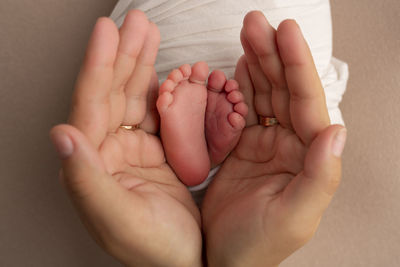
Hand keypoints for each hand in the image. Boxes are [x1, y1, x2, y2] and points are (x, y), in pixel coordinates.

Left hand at [50, 11, 201, 266]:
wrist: (188, 259)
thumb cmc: (154, 248)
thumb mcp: (118, 220)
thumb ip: (86, 181)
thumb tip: (59, 135)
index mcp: (91, 166)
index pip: (90, 106)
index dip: (97, 66)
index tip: (106, 31)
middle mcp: (106, 152)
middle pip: (112, 93)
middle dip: (123, 55)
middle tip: (135, 22)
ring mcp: (132, 149)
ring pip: (134, 97)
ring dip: (142, 64)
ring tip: (148, 34)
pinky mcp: (155, 150)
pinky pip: (157, 111)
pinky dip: (163, 88)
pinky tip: (167, 69)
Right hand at [202, 11, 346, 266]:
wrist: (222, 256)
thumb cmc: (258, 244)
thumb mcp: (295, 216)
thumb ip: (320, 176)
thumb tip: (338, 131)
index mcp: (307, 156)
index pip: (305, 102)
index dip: (296, 65)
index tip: (285, 31)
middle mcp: (290, 145)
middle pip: (283, 90)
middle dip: (272, 54)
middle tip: (255, 23)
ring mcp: (265, 143)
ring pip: (263, 94)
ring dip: (256, 63)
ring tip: (247, 34)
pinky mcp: (242, 146)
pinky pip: (243, 109)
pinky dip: (240, 85)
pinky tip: (238, 65)